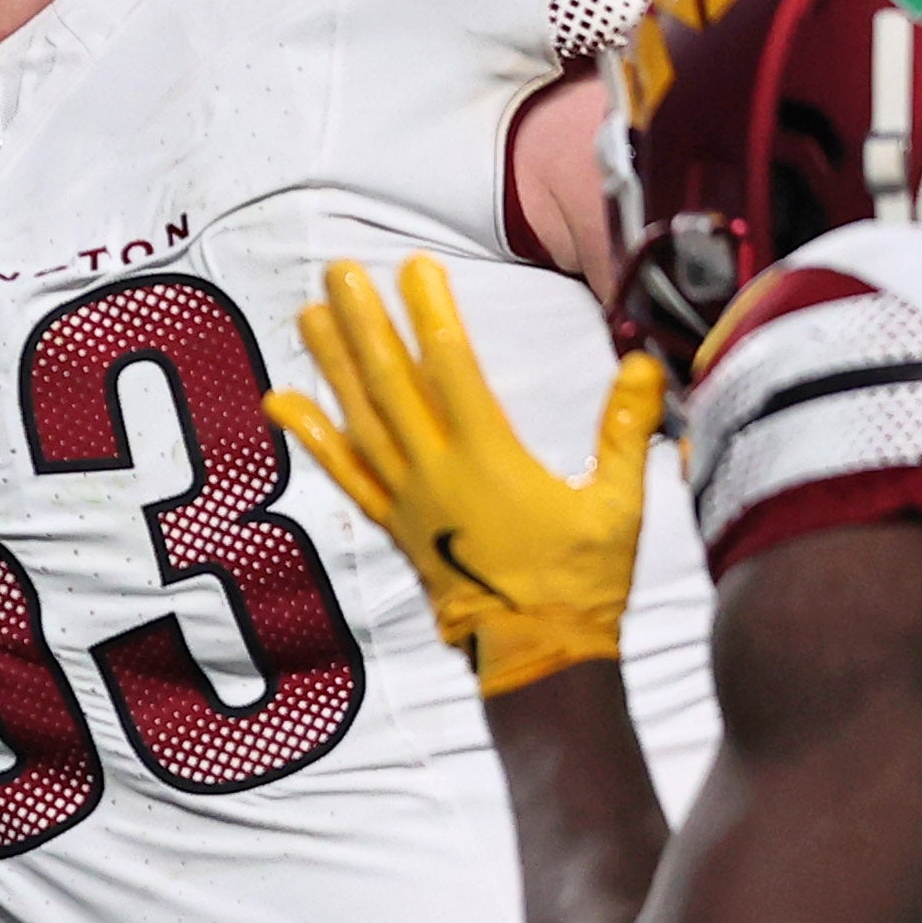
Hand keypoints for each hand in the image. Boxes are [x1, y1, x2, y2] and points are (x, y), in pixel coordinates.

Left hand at [265, 255, 666, 696]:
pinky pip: (344, 472)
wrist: (536, 654)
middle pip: (392, 383)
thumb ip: (624, 431)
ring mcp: (407, 497)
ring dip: (332, 364)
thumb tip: (640, 364)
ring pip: (360, 418)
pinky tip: (281, 402)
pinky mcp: (394, 522)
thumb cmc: (583, 580)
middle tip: (339, 272)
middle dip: (366, 324)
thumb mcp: (619, 504)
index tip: (415, 267)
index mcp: (490, 458)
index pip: (452, 367)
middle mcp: (436, 471)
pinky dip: (312, 435)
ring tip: (309, 314)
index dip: (431, 313)